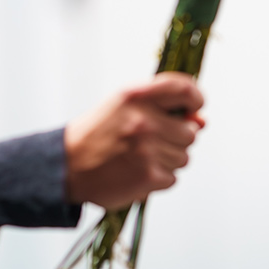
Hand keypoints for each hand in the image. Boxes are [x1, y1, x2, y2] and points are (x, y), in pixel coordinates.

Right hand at [64, 72, 204, 209]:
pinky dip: (159, 178)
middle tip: (150, 142)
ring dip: (167, 160)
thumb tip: (202, 121)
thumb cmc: (98, 134)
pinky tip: (137, 171)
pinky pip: (173, 178)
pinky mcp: (148, 175)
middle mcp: (143, 119)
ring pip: (184, 157)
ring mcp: (146, 149)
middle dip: (177, 139)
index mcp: (136, 96)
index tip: (195, 107)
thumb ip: (162, 108)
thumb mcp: (123, 107)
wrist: (67, 165)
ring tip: (139, 157)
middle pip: (190, 132)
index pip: (184, 89)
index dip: (196, 99)